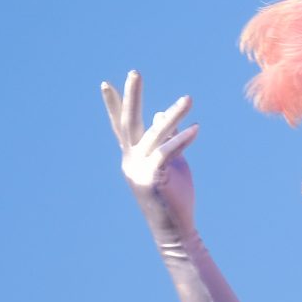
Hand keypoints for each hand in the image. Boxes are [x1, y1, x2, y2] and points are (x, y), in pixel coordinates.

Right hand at [101, 69, 200, 240]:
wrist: (175, 228)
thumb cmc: (174, 195)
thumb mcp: (171, 162)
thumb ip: (167, 139)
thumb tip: (163, 114)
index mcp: (133, 156)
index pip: (121, 126)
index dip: (114, 105)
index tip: (105, 84)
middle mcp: (131, 160)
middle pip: (128, 123)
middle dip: (131, 97)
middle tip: (134, 73)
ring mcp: (138, 170)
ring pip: (156, 134)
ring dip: (174, 115)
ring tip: (189, 99)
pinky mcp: (151, 178)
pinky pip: (167, 152)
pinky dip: (181, 139)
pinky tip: (196, 129)